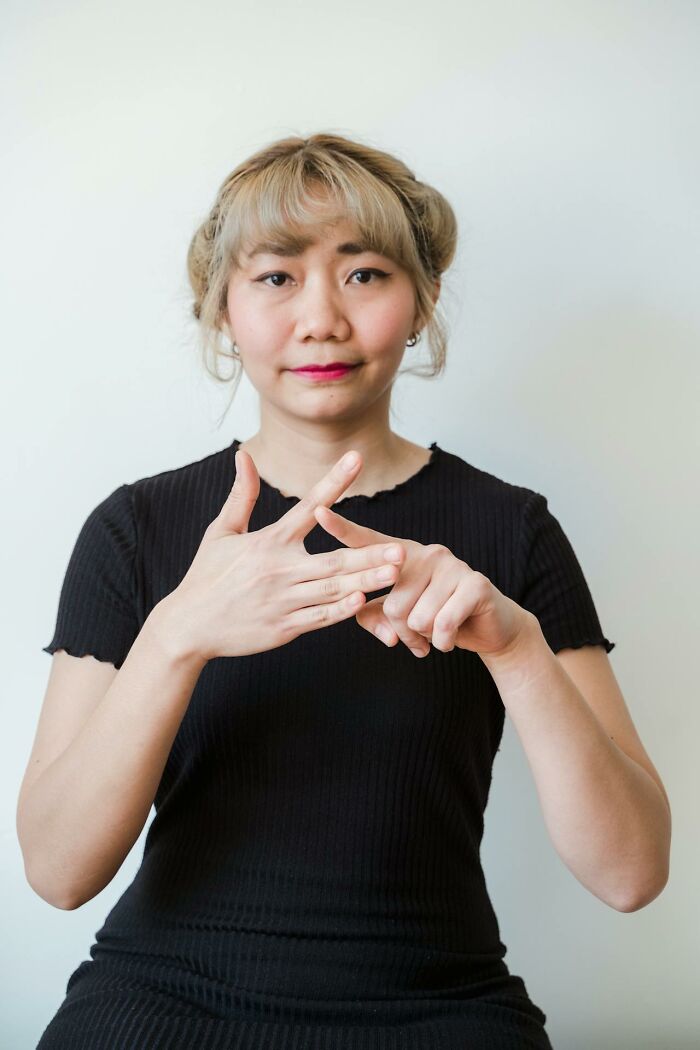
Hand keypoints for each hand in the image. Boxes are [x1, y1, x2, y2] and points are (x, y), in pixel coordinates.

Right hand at [158, 449, 404, 660]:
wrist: (188, 625)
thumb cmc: (206, 576)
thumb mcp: (221, 532)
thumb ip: (241, 495)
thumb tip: (243, 454)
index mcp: (268, 542)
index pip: (308, 506)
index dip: (334, 481)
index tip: (357, 459)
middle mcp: (279, 570)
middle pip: (333, 560)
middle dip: (368, 554)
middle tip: (400, 547)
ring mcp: (283, 601)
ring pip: (332, 591)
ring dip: (366, 581)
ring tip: (395, 573)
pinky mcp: (284, 628)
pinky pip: (319, 619)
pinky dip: (341, 611)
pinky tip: (364, 602)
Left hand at [313, 503, 532, 658]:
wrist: (487, 628)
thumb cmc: (436, 618)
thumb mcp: (400, 618)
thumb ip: (376, 618)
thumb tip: (387, 634)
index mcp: (402, 556)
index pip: (368, 541)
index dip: (343, 529)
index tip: (318, 513)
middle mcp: (426, 553)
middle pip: (392, 603)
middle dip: (402, 632)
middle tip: (414, 637)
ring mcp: (452, 565)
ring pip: (417, 617)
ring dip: (424, 637)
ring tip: (435, 633)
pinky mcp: (475, 583)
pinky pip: (443, 623)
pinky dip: (443, 640)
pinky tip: (450, 638)